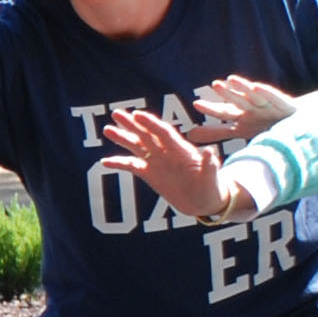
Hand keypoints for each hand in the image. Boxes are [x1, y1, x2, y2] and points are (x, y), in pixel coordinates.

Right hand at [98, 105, 242, 220]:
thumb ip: (209, 165)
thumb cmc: (212, 188)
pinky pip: (132, 166)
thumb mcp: (212, 178)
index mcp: (181, 150)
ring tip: (107, 129)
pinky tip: (105, 162)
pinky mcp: (150, 173)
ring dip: (123, 138)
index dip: (151, 124)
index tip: (137, 115)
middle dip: (132, 124)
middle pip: (147, 135)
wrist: (204, 202)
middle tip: (116, 113)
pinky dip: (119, 163)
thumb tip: (210, 151)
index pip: (164, 133)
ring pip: (137, 146)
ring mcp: (157, 162)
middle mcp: (167, 152)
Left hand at [187, 73, 295, 144]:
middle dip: (227, 93)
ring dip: (243, 88)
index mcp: (242, 115)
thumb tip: (190, 135)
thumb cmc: (264, 125)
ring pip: (254, 96)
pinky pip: (274, 99)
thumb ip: (217, 132)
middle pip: (238, 101)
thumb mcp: (240, 131)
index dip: (211, 108)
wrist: (296, 124)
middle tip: (215, 85)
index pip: (224, 112)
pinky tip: (256, 87)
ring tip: (232, 80)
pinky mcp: (285, 106)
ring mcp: (269, 106)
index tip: (196, 104)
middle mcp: (253, 108)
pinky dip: (266, 93)